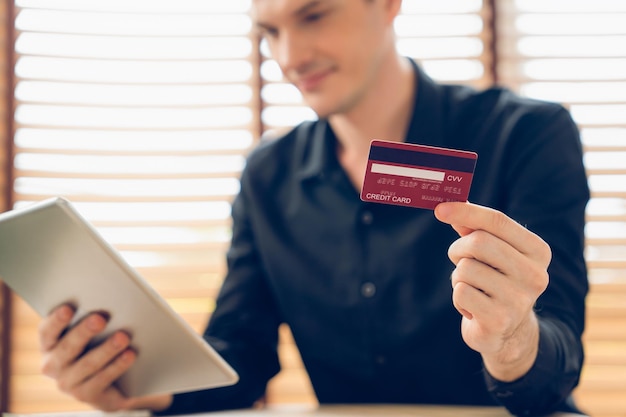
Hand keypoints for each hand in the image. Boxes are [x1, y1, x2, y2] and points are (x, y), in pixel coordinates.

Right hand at [39, 304, 171, 410]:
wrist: (111, 380)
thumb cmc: (98, 342)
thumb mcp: (92, 330)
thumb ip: (92, 316)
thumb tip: (109, 298)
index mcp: (49, 343)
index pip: (47, 331)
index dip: (56, 320)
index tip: (69, 307)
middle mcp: (53, 364)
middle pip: (67, 347)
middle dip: (84, 331)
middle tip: (101, 318)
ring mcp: (68, 382)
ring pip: (87, 364)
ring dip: (106, 349)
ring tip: (123, 337)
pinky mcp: (86, 395)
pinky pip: (102, 379)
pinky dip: (117, 366)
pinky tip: (130, 354)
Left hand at [434, 202, 550, 381]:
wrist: (507, 333)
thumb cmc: (496, 282)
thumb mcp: (492, 253)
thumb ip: (475, 228)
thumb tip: (452, 206)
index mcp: (538, 251)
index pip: (498, 221)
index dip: (466, 212)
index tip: (440, 209)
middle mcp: (535, 274)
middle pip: (479, 242)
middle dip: (459, 249)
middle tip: (459, 260)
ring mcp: (519, 299)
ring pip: (466, 268)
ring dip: (458, 276)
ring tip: (472, 288)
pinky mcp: (499, 320)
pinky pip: (461, 292)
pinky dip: (458, 298)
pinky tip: (472, 307)